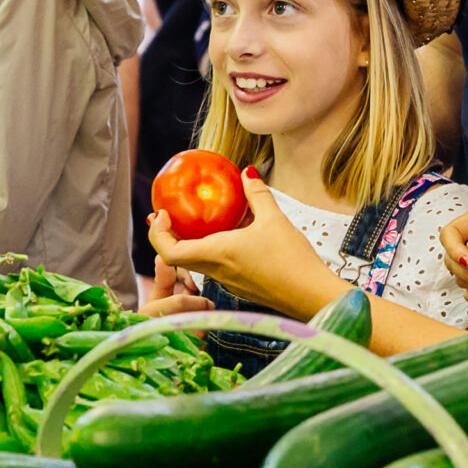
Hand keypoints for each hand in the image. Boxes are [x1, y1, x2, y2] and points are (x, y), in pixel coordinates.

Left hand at [147, 170, 341, 317]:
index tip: (160, 214)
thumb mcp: (275, 219)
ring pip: (197, 263)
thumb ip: (257, 194)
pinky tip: (230, 236)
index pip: (170, 252)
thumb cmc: (292, 259)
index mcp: (218, 254)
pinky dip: (212, 250)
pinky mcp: (240, 286)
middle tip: (167, 216)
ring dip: (190, 243)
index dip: (157, 234)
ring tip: (196, 222)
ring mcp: (228, 282)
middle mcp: (217, 271)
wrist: (311, 295)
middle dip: (167, 237)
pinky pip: (216, 267)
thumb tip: (248, 172)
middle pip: (178, 258)